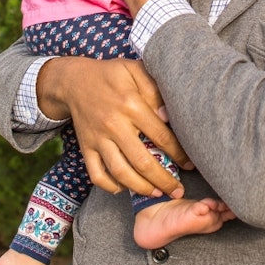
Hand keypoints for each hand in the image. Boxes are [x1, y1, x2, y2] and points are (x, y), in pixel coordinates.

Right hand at [38, 56, 190, 197]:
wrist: (74, 80)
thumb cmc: (112, 75)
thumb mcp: (135, 70)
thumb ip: (155, 90)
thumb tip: (168, 116)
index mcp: (131, 105)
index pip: (161, 136)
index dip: (179, 154)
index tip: (190, 164)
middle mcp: (114, 125)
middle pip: (142, 161)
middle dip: (163, 180)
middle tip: (178, 191)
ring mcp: (98, 139)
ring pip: (120, 172)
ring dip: (141, 188)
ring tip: (157, 194)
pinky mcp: (86, 148)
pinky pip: (97, 174)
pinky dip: (111, 187)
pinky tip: (125, 188)